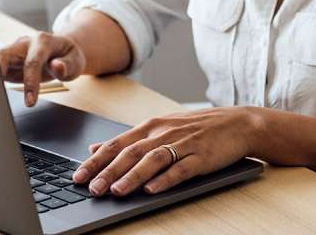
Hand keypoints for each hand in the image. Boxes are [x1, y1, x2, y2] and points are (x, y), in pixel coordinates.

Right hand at [0, 32, 85, 105]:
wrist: (63, 52)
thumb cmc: (69, 57)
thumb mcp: (76, 61)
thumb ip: (67, 65)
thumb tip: (56, 66)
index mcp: (43, 41)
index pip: (32, 62)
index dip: (30, 82)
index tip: (30, 102)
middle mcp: (24, 43)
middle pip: (4, 54)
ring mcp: (14, 51)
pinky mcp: (7, 61)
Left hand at [72, 107, 259, 196]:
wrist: (237, 123)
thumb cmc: (197, 128)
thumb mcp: (160, 127)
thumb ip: (128, 139)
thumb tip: (96, 148)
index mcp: (151, 126)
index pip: (117, 144)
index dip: (96, 160)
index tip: (78, 176)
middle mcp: (164, 133)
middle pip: (131, 152)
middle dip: (109, 171)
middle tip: (92, 188)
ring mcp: (184, 144)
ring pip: (153, 160)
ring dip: (133, 176)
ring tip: (116, 191)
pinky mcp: (202, 156)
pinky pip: (181, 169)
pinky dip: (166, 179)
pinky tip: (153, 189)